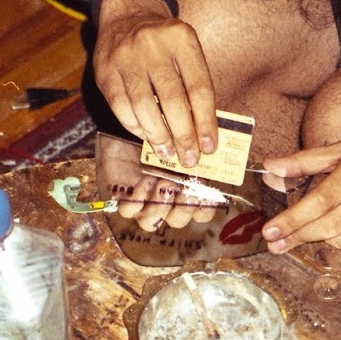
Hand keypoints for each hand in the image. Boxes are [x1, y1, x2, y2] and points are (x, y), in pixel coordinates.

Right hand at [92, 0, 221, 227]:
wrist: (127, 15)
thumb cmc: (165, 45)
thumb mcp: (186, 53)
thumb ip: (194, 87)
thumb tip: (201, 134)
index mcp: (182, 38)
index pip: (199, 87)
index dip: (206, 121)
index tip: (209, 146)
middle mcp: (153, 44)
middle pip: (172, 99)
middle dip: (183, 135)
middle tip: (189, 158)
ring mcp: (126, 56)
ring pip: (144, 106)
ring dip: (158, 136)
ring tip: (168, 153)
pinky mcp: (105, 69)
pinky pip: (121, 107)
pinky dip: (135, 127)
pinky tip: (147, 138)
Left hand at [96, 133, 217, 232]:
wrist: (132, 116)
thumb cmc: (164, 124)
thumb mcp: (186, 133)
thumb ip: (202, 146)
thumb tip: (217, 150)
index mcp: (186, 188)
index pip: (201, 212)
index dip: (205, 208)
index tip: (206, 193)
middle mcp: (166, 199)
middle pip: (178, 221)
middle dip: (183, 208)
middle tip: (183, 188)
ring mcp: (143, 200)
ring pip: (152, 223)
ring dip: (160, 206)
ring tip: (163, 183)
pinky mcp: (123, 195)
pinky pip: (129, 210)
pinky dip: (138, 200)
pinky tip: (145, 181)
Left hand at [261, 115, 340, 252]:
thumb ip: (310, 159)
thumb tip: (271, 167)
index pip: (321, 200)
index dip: (293, 220)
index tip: (270, 232)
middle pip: (332, 224)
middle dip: (300, 236)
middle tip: (275, 243)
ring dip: (325, 240)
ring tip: (308, 233)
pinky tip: (340, 234)